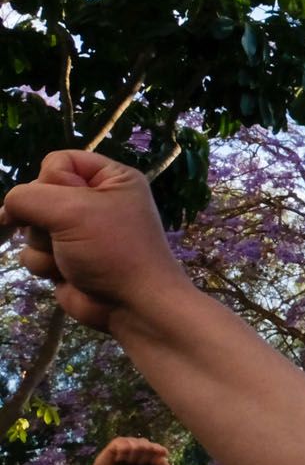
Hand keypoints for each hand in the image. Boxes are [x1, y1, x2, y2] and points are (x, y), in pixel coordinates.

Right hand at [0, 152, 189, 331]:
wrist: (132, 304)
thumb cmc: (112, 249)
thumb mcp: (71, 210)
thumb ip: (27, 197)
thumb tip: (8, 208)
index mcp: (111, 178)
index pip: (58, 161)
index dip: (51, 180)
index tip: (65, 201)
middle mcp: (95, 201)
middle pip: (38, 195)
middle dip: (44, 218)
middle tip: (67, 232)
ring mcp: (77, 232)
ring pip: (30, 226)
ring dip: (44, 245)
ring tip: (71, 257)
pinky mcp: (64, 258)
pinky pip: (31, 252)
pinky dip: (44, 264)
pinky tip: (66, 274)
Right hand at [86, 436, 170, 464]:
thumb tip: (166, 459)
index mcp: (152, 453)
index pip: (162, 450)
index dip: (156, 459)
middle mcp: (143, 445)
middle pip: (151, 447)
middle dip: (144, 460)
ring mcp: (131, 442)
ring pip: (139, 445)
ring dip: (133, 458)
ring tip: (126, 462)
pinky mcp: (118, 442)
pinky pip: (126, 446)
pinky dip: (123, 455)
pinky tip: (118, 459)